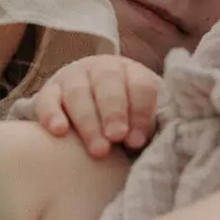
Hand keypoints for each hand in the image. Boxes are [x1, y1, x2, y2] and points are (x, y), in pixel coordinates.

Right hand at [31, 54, 160, 156]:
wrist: (89, 116)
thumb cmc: (125, 125)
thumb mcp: (142, 122)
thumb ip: (153, 129)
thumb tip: (172, 143)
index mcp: (132, 73)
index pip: (140, 84)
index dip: (140, 111)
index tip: (137, 140)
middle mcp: (102, 70)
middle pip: (108, 82)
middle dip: (114, 111)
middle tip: (117, 137)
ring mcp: (73, 78)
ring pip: (78, 92)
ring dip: (88, 120)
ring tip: (98, 149)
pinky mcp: (49, 92)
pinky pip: (47, 99)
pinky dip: (52, 114)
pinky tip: (59, 131)